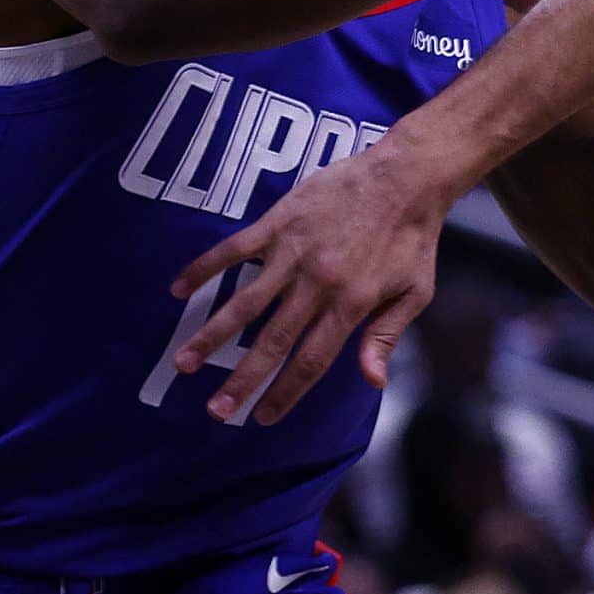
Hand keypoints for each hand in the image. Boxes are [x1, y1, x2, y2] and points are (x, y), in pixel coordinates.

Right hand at [165, 131, 456, 424]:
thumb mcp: (415, 293)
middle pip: (272, 342)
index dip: (286, 392)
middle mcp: (319, 283)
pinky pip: (234, 249)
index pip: (312, 361)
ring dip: (211, 334)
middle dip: (241, 380)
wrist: (408, 176)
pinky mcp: (279, 222)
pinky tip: (178, 289)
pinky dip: (204, 268)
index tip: (263, 417)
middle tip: (215, 411)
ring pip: (244, 302)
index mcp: (353, 304)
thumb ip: (387, 336)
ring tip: (183, 363)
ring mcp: (295, 252)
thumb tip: (372, 382)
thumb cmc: (414, 237)